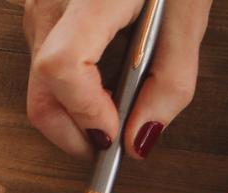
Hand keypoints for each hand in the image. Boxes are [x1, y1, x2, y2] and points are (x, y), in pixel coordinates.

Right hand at [24, 0, 211, 159]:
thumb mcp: (189, 9)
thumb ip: (170, 80)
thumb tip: (140, 139)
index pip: (62, 67)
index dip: (84, 113)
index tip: (112, 133)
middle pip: (41, 91)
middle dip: (72, 132)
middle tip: (108, 142)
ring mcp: (39, 1)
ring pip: (38, 82)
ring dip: (71, 109)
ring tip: (110, 106)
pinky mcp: (40, 5)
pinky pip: (42, 60)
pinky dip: (67, 85)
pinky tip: (100, 79)